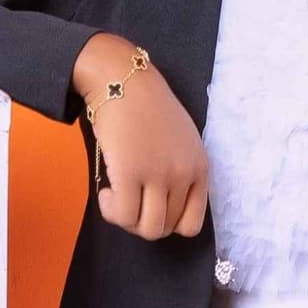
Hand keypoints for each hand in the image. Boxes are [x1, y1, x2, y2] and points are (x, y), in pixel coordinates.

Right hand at [73, 33, 208, 239]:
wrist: (122, 79)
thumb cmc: (146, 107)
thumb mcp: (181, 141)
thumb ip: (180, 172)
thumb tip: (160, 206)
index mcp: (200, 167)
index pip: (191, 224)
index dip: (166, 222)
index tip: (150, 206)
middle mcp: (184, 174)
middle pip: (166, 228)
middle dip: (142, 221)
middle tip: (128, 199)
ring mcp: (159, 174)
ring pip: (147, 228)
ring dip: (127, 219)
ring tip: (116, 196)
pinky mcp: (131, 172)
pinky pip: (123, 215)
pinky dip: (111, 210)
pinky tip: (106, 191)